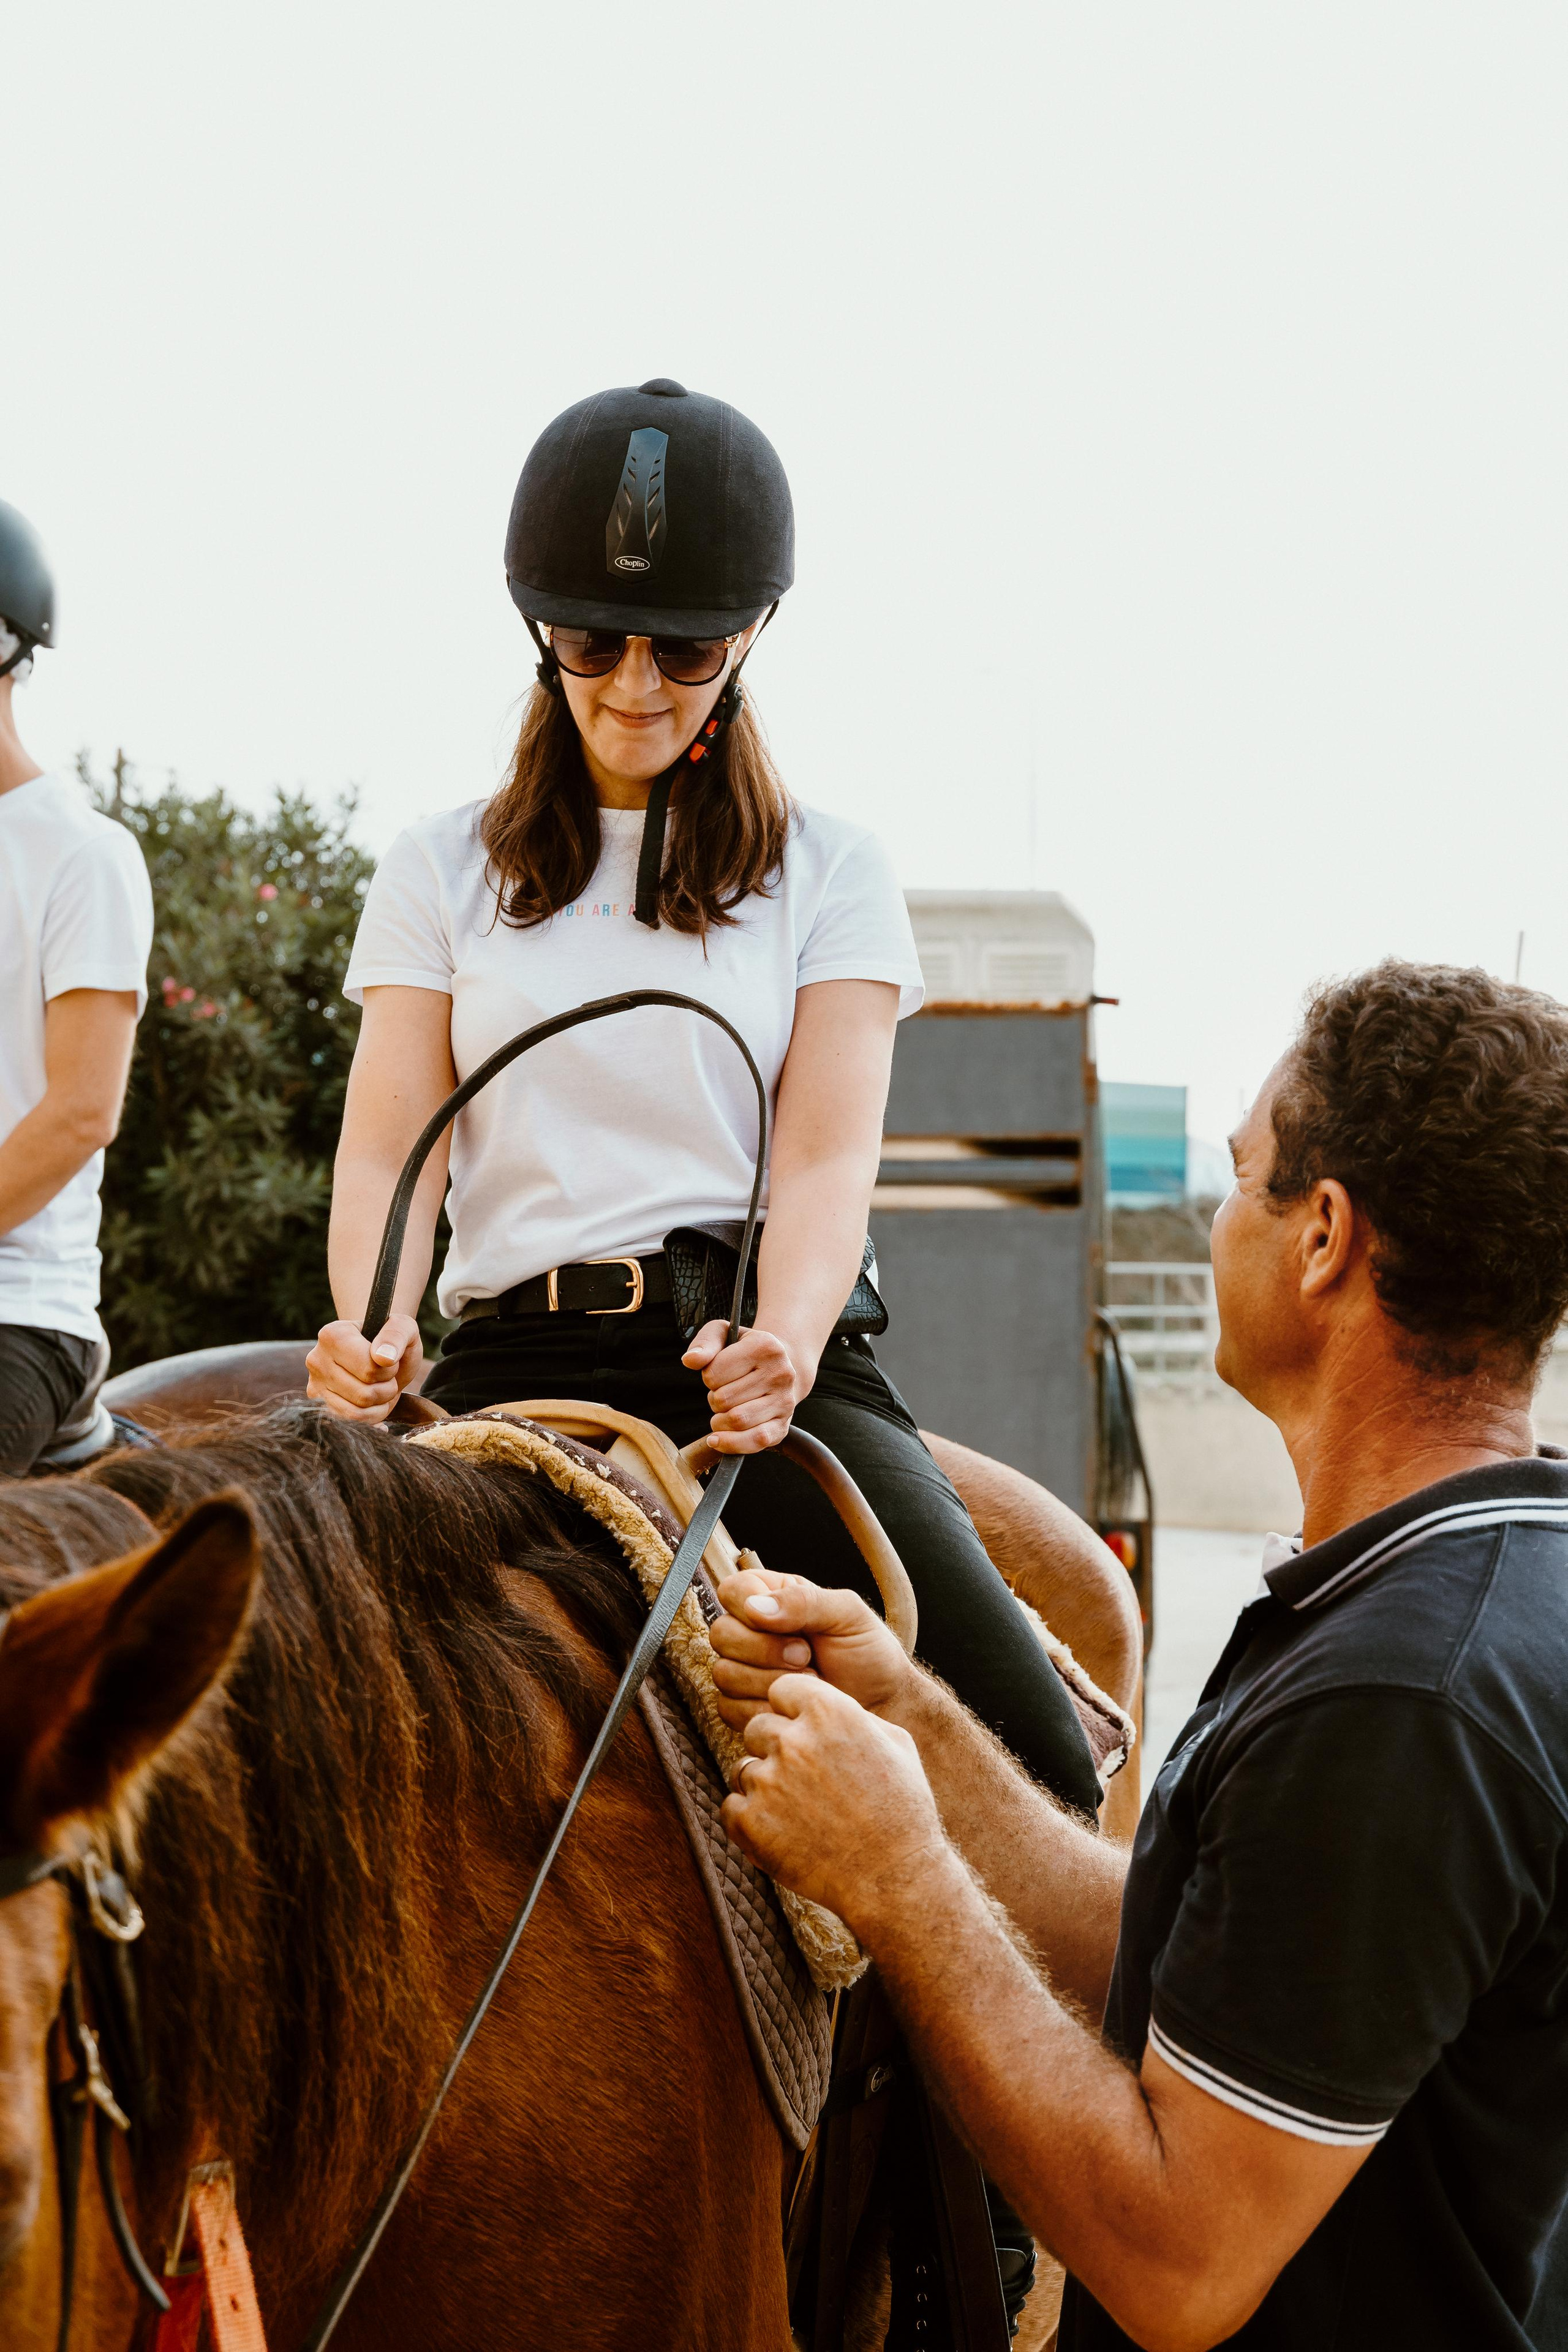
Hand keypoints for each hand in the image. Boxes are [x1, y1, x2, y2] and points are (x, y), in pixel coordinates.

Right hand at [306, 1314, 421, 1422]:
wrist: (380, 1354)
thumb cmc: (392, 1341)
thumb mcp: (404, 1328)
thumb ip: (396, 1334)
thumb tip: (384, 1358)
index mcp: (333, 1335)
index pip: (368, 1368)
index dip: (389, 1370)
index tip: (390, 1360)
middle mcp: (317, 1360)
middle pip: (363, 1394)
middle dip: (387, 1389)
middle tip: (388, 1377)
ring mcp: (315, 1384)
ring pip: (355, 1413)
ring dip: (380, 1405)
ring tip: (381, 1389)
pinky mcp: (319, 1405)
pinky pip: (349, 1423)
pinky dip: (371, 1418)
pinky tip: (376, 1405)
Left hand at [681, 1321, 815, 1452]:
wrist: (780, 1367)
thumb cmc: (745, 1351)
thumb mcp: (724, 1334)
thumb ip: (704, 1343)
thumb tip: (690, 1361)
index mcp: (766, 1346)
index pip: (714, 1373)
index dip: (708, 1377)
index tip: (718, 1373)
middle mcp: (780, 1373)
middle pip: (724, 1399)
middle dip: (714, 1399)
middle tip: (723, 1392)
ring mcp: (784, 1401)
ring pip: (736, 1421)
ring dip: (719, 1420)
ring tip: (725, 1409)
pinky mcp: (783, 1426)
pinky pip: (755, 1441)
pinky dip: (731, 1444)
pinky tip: (717, 1439)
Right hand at [711, 1566, 914, 1728]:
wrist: (883, 1704)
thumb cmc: (869, 1654)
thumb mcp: (848, 1614)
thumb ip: (805, 1602)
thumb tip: (755, 1607)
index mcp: (775, 1597)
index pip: (733, 1591)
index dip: (750, 1609)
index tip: (791, 1628)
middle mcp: (754, 1631)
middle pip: (722, 1634)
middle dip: (766, 1651)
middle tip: (806, 1658)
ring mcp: (747, 1670)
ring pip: (724, 1673)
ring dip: (770, 1681)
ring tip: (809, 1682)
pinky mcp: (746, 1706)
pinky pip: (730, 1708)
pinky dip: (765, 1708)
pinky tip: (794, 1704)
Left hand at [721, 1674, 947, 1926]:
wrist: (893, 1877)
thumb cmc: (902, 1809)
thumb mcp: (895, 1743)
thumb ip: (853, 1714)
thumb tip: (826, 1705)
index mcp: (828, 1711)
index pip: (782, 1688)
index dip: (792, 1711)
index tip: (806, 1734)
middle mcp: (792, 1741)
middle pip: (758, 1726)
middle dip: (776, 1748)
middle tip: (805, 1780)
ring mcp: (768, 1781)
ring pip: (744, 1768)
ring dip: (764, 1785)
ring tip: (800, 1812)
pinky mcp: (750, 1822)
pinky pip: (731, 1807)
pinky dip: (750, 1820)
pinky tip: (783, 1832)